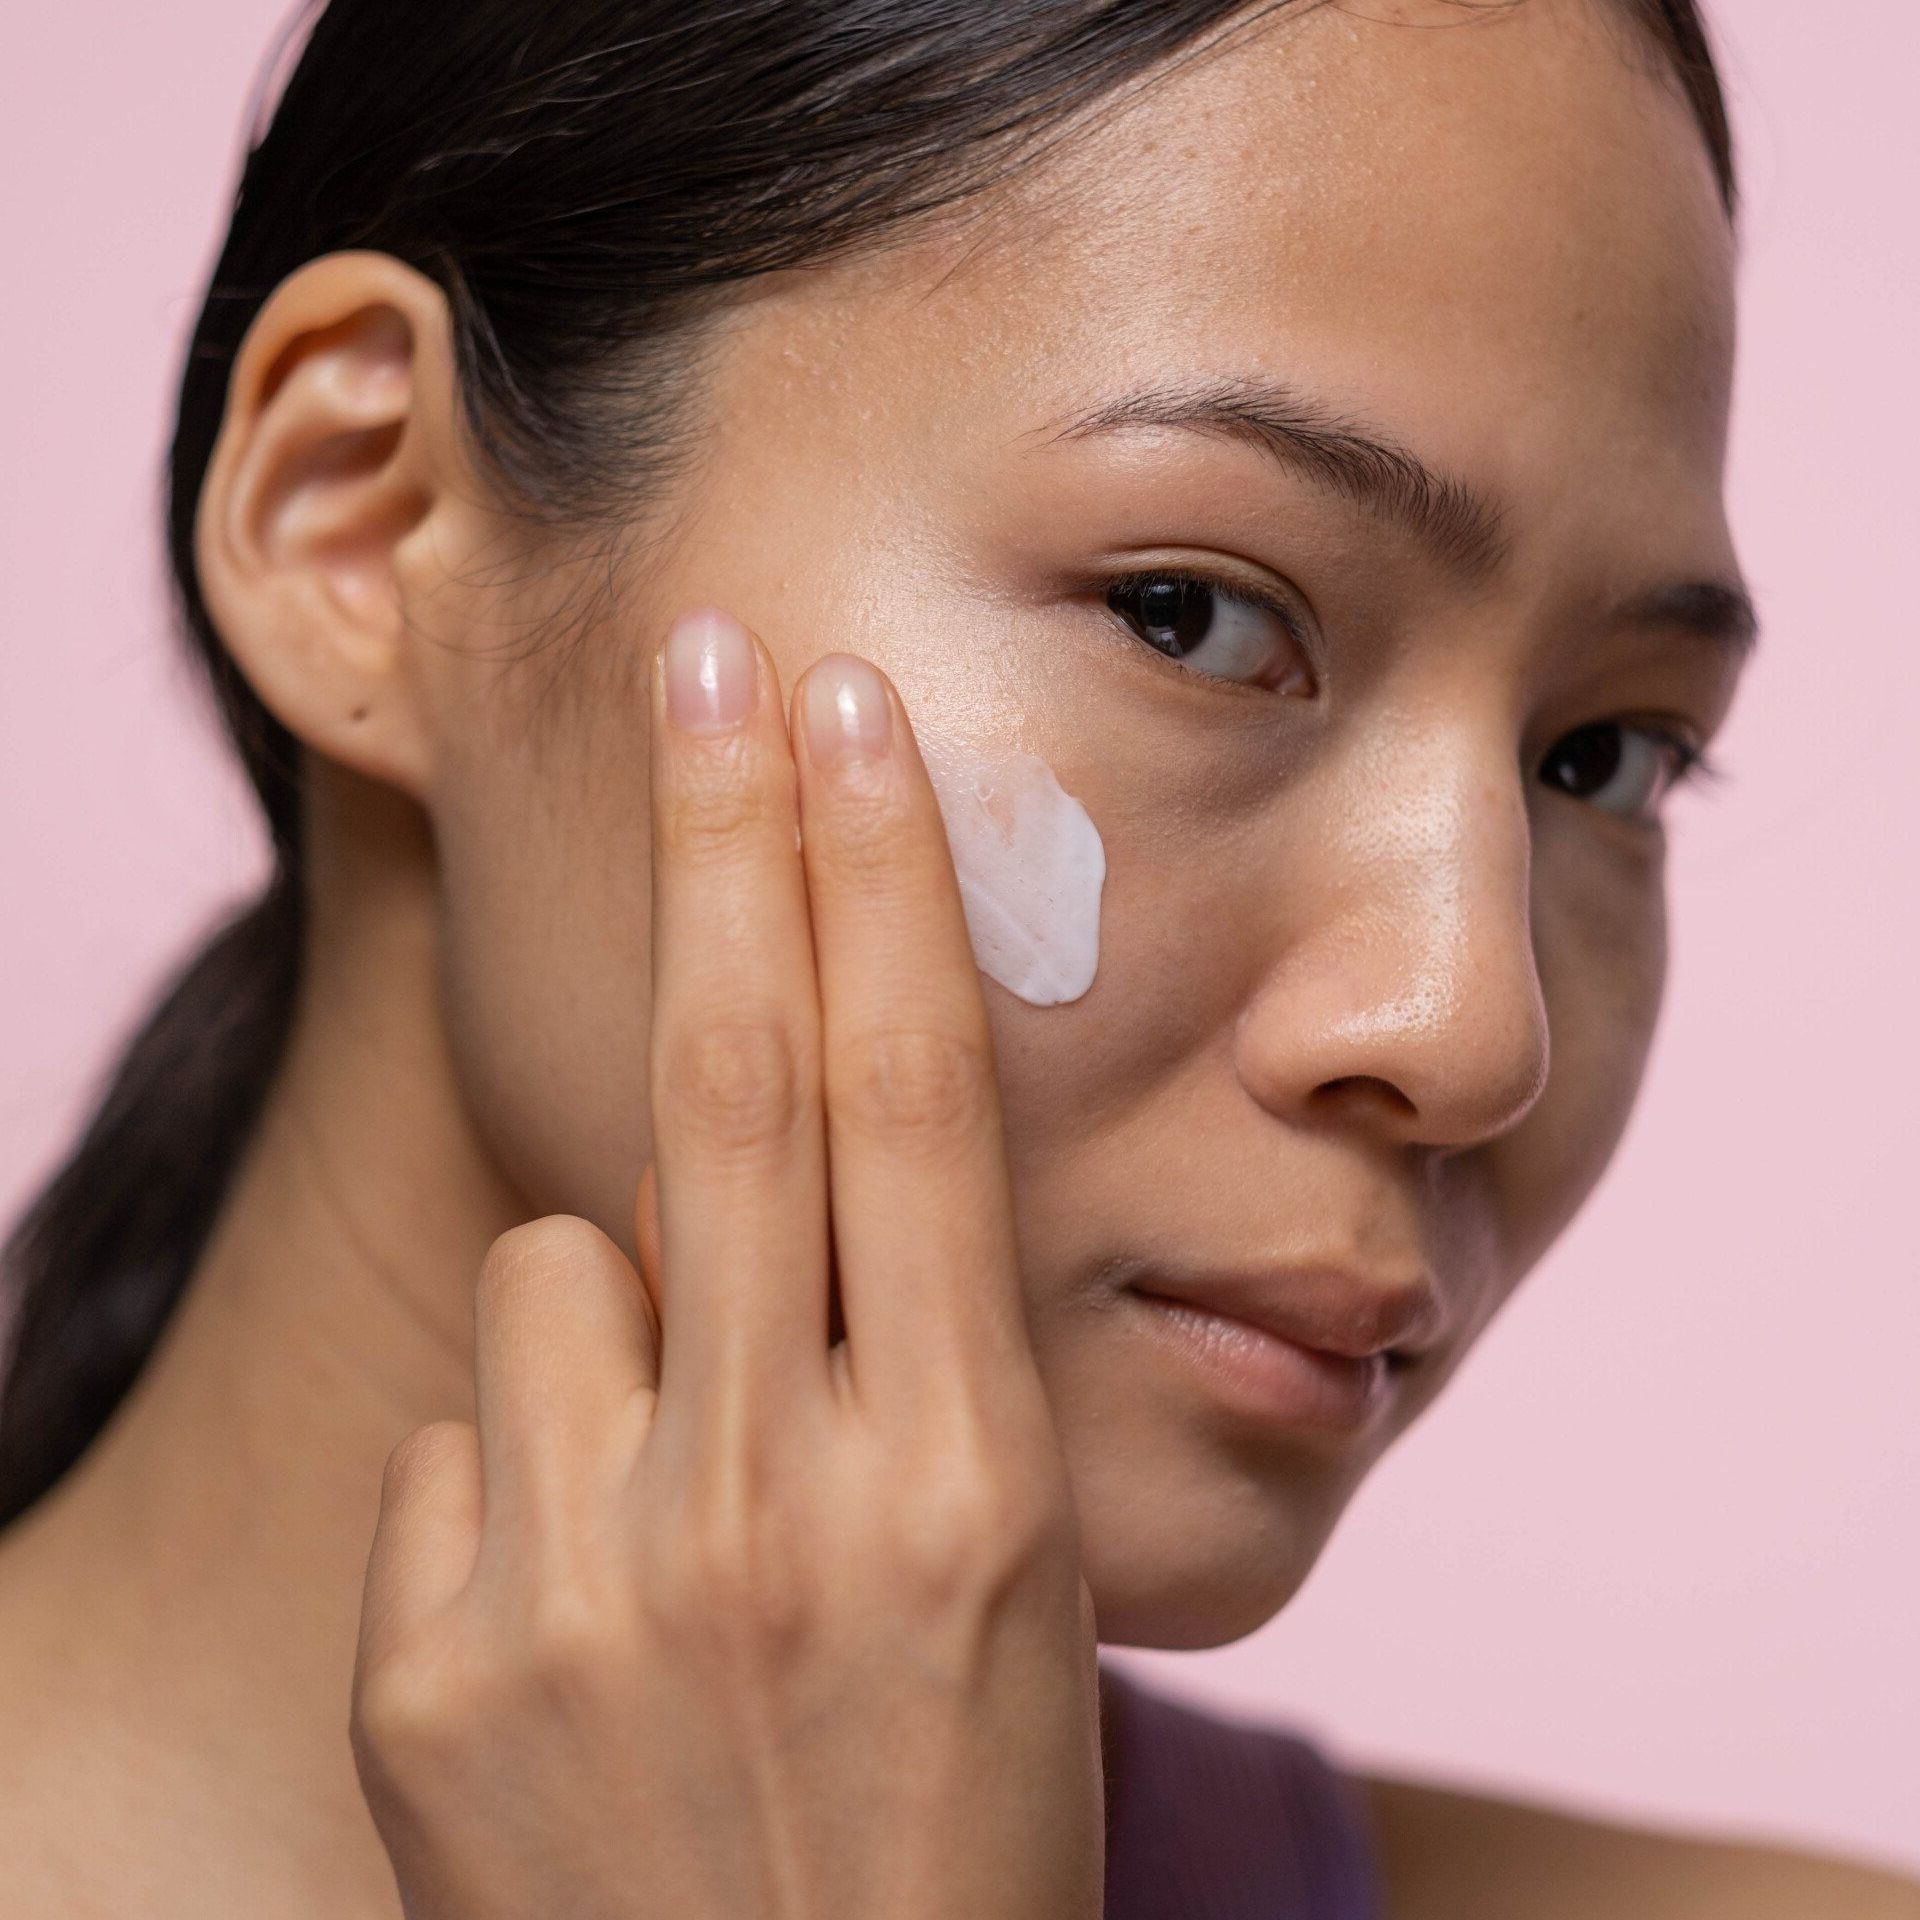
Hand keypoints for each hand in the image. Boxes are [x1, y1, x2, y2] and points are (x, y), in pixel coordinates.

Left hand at [348, 608, 1105, 1919]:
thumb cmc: (945, 1823)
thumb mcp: (1007, 1590)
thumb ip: (891, 1383)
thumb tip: (749, 1224)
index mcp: (969, 1482)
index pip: (921, 1107)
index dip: (882, 881)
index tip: (848, 709)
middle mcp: (783, 1505)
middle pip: (740, 1084)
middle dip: (727, 839)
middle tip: (710, 655)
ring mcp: (591, 1582)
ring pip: (558, 1273)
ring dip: (608, 1326)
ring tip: (669, 1511)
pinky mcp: (432, 1662)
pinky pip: (455, 1443)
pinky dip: (513, 1484)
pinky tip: (571, 1635)